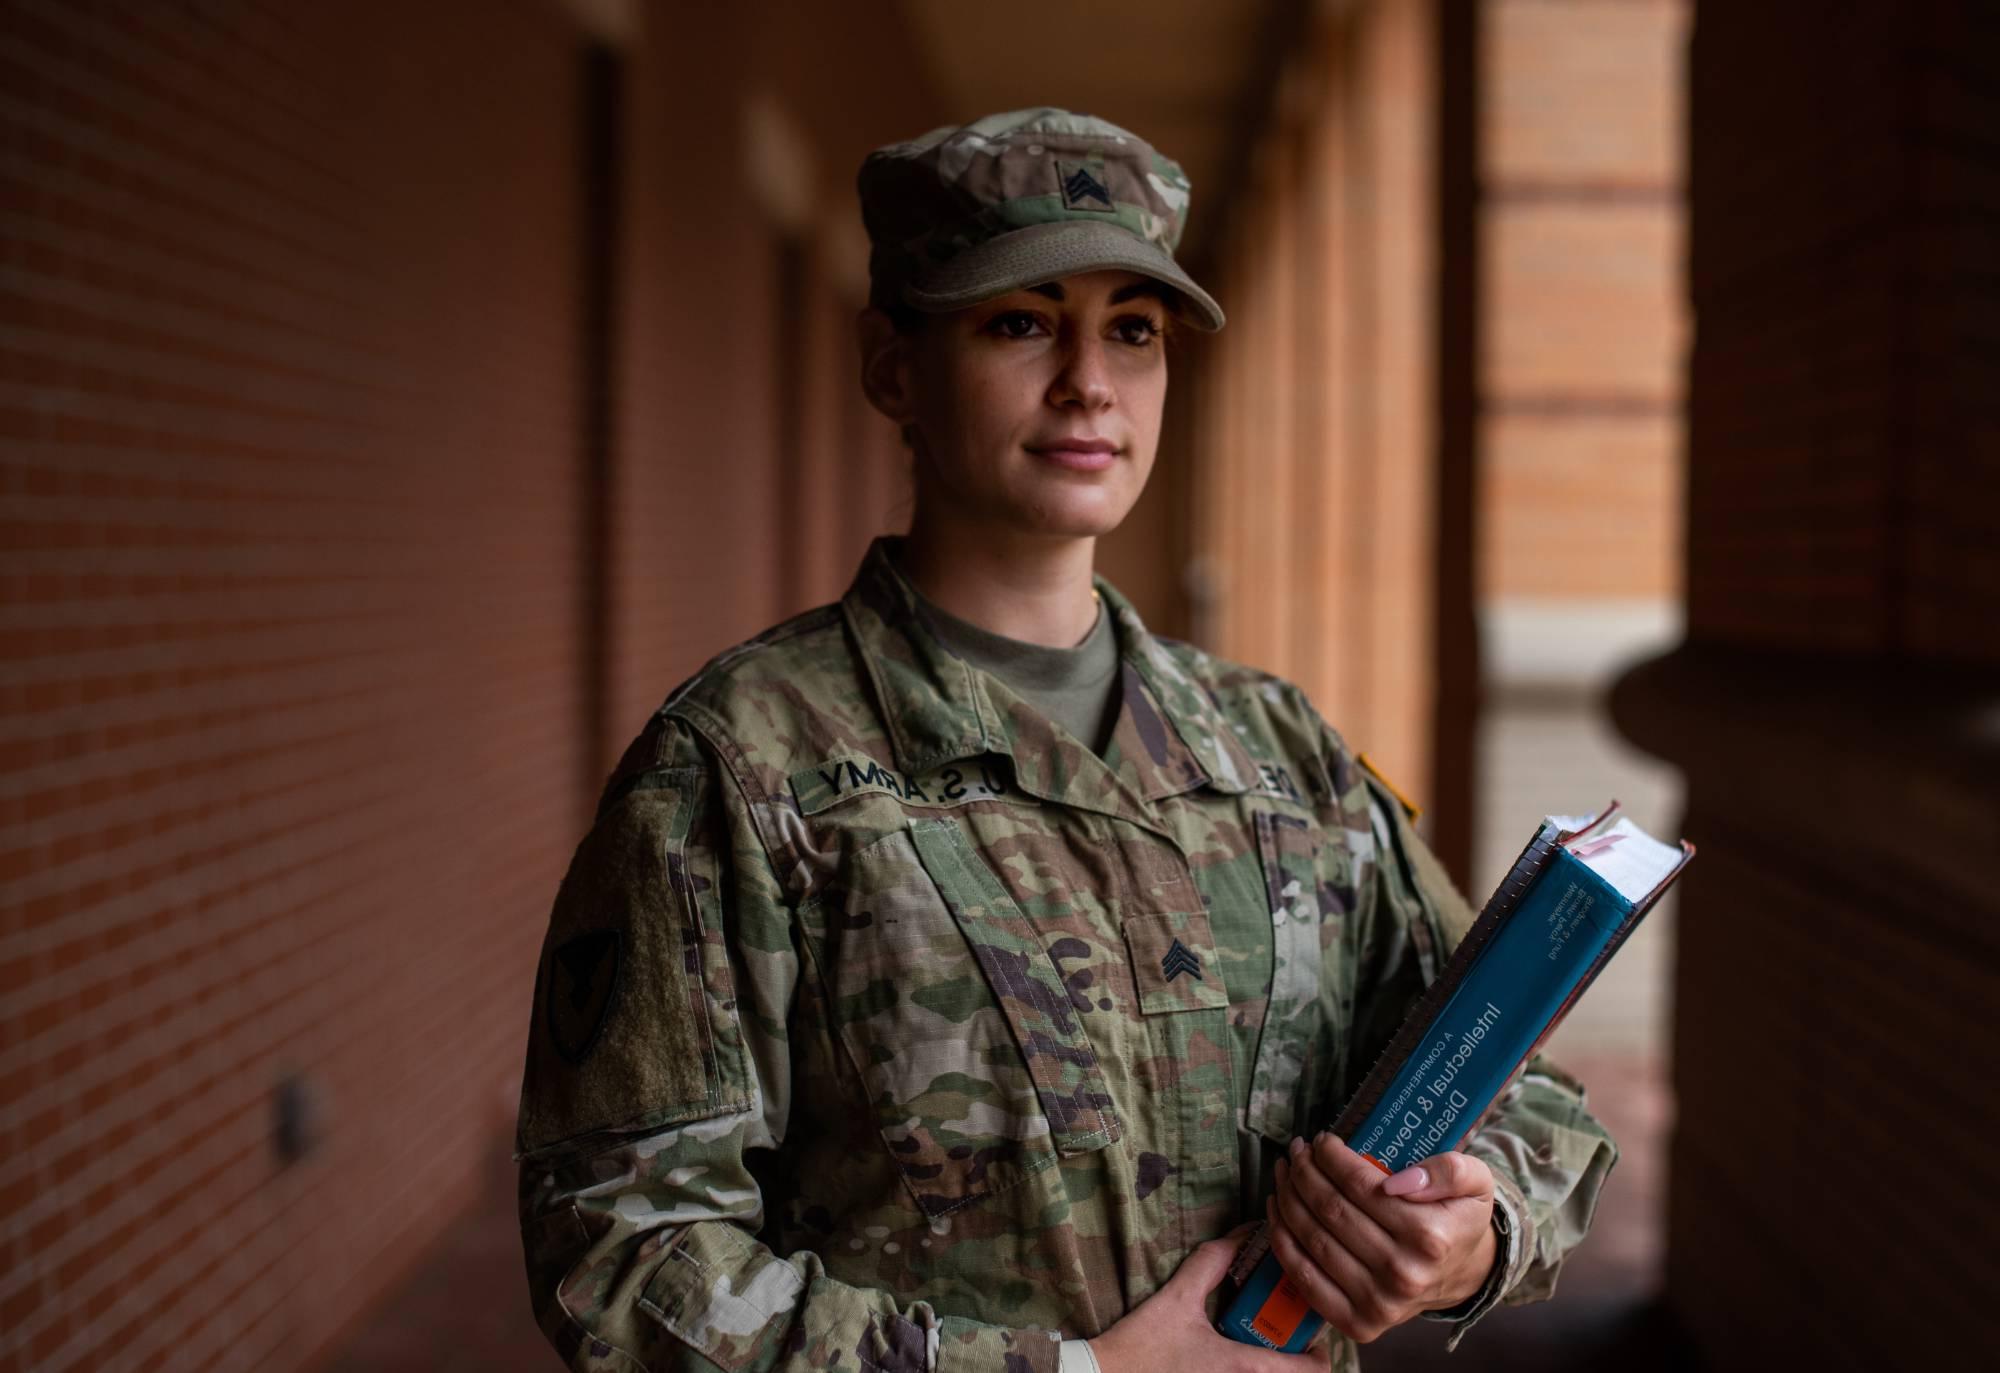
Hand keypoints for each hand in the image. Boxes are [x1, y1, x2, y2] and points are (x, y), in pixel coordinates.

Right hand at [1087, 1224, 1327, 1372]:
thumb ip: (1212, 1262)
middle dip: (1296, 1358)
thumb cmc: (1142, 1346)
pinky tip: (1229, 1360)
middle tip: (1282, 1334)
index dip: (1320, 1352)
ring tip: (1258, 1345)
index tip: (1307, 1333)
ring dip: (1273, 1368)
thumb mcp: (1178, 1297)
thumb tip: (1242, 1234)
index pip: (1313, 1370)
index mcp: (1245, 1366)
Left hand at [1265, 1135, 1496, 1343]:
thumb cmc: (1458, 1219)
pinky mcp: (1357, 1323)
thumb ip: (1449, 1170)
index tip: (1321, 1139)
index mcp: (1430, 1237)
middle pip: (1330, 1210)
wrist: (1462, 1275)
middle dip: (1304, 1172)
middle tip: (1296, 1151)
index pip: (1360, 1186)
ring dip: (1288, 1198)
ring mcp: (1378, 1303)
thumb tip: (1398, 1182)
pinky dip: (1282, 1240)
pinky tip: (1278, 1209)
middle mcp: (1403, 1274)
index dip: (1331, 1158)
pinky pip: (1304, 1277)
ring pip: (1312, 1239)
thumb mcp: (1475, 1182)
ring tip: (1284, 1172)